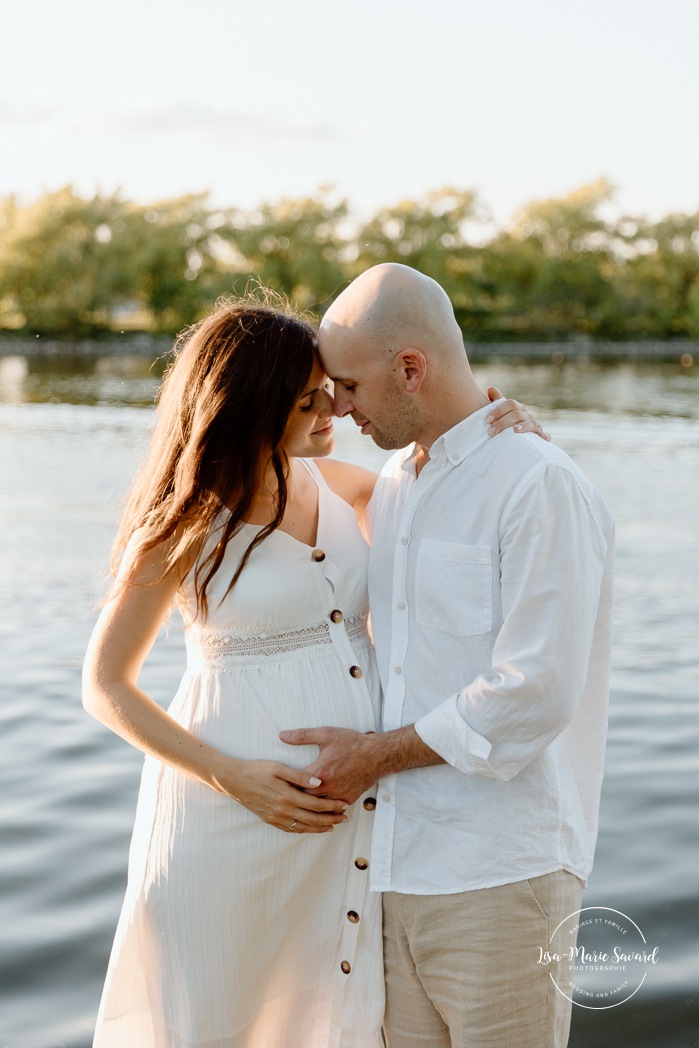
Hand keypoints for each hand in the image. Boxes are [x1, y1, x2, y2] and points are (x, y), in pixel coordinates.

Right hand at [217, 758, 349, 832]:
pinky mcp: (270, 820)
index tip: (344, 805)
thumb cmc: (257, 769)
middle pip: (313, 819)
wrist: (234, 780)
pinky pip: (291, 829)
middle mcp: (283, 810)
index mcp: (287, 796)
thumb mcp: (278, 767)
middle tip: (345, 818)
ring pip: (303, 827)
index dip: (332, 806)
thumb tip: (319, 783)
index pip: (316, 804)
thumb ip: (299, 776)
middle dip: (331, 819)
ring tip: (333, 826)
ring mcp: (276, 817)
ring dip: (319, 828)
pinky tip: (311, 828)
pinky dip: (304, 830)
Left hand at [280, 727, 377, 804]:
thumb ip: (302, 735)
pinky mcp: (347, 799)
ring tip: (296, 809)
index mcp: (318, 772)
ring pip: (317, 808)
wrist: (377, 754)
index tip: (276, 786)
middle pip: (303, 799)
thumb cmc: (352, 743)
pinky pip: (332, 810)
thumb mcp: (326, 734)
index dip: (284, 785)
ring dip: (307, 808)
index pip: (294, 783)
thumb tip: (282, 735)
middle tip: (282, 799)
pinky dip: (324, 811)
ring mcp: (338, 795)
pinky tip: (317, 812)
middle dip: (293, 798)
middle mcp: (327, 787)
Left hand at [486, 386, 549, 440]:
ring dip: (523, 427)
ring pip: (531, 424)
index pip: (510, 404)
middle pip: (517, 414)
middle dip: (503, 422)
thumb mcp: (502, 413)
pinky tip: (543, 438)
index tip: (487, 420)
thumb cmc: (508, 423)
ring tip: (514, 430)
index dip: (499, 410)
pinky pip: (545, 436)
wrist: (519, 438)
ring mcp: (535, 425)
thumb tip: (490, 388)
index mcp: (518, 408)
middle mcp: (527, 415)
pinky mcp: (540, 436)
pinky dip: (546, 436)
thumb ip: (497, 402)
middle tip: (491, 431)